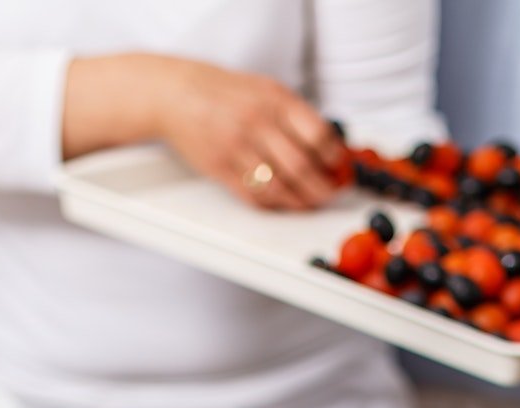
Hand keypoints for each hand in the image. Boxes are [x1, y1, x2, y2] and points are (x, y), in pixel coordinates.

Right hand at [155, 59, 344, 209]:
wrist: (180, 95)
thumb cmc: (226, 94)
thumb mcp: (267, 90)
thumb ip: (295, 116)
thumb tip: (328, 146)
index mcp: (275, 100)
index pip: (317, 134)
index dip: (334, 157)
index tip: (339, 167)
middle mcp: (257, 123)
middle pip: (301, 166)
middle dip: (321, 187)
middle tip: (329, 192)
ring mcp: (237, 148)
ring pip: (279, 187)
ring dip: (299, 201)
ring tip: (309, 202)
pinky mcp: (221, 169)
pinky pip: (254, 197)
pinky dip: (273, 204)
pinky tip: (282, 202)